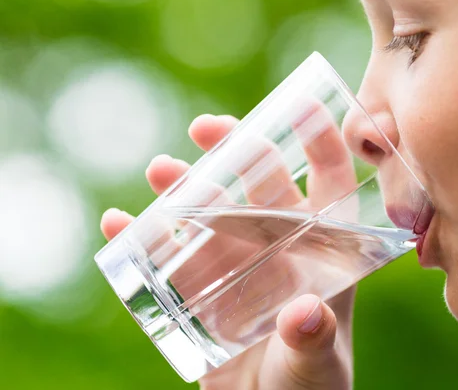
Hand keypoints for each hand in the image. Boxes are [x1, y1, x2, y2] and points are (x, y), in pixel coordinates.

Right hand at [101, 114, 355, 388]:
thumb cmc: (306, 389)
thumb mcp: (312, 369)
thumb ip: (310, 343)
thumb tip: (304, 314)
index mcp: (320, 256)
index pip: (329, 188)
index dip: (321, 143)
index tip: (301, 107)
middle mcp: (278, 249)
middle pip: (260, 185)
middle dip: (238, 150)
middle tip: (207, 128)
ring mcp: (236, 265)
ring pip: (209, 210)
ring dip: (184, 185)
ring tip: (160, 169)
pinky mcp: (199, 288)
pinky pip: (167, 254)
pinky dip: (141, 238)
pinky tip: (118, 224)